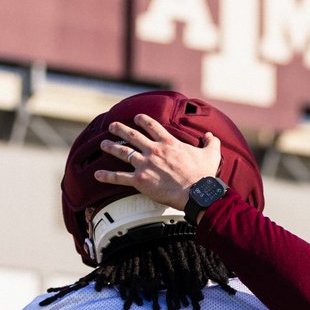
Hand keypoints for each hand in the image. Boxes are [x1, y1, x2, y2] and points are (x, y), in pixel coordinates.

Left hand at [94, 114, 222, 211]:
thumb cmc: (204, 175)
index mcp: (169, 143)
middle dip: (120, 129)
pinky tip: (97, 174)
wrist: (196, 192)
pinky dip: (107, 176)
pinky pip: (119, 177)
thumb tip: (211, 136)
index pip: (152, 126)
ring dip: (111, 147)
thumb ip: (211, 142)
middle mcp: (154, 150)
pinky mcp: (140, 180)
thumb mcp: (211, 154)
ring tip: (103, 144)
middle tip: (112, 125)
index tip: (137, 117)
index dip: (143, 120)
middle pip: (132, 135)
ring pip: (123, 152)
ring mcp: (145, 164)